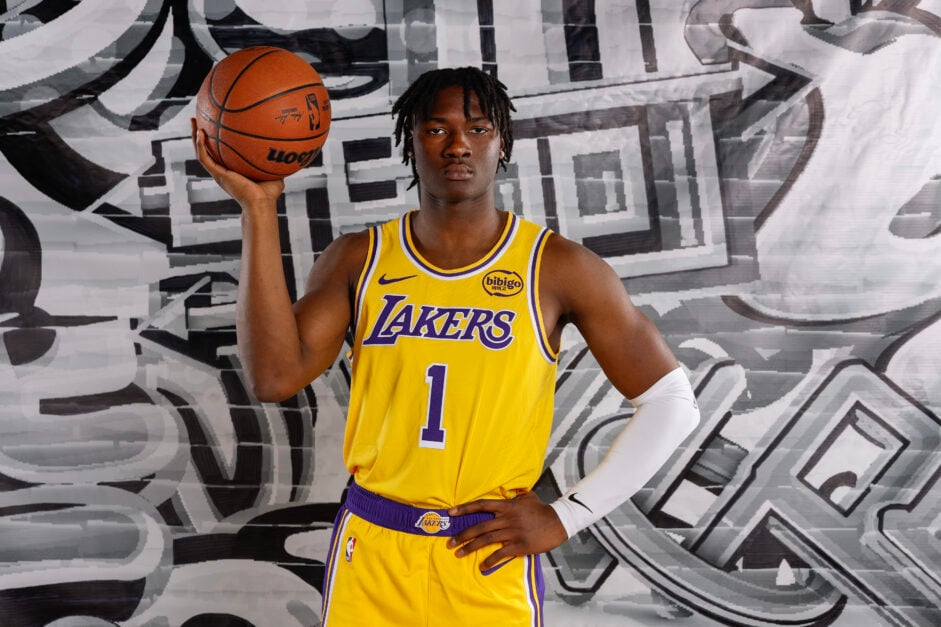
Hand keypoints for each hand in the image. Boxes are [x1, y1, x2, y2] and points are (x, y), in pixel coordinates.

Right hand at [190, 118, 283, 209]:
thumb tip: (286, 148)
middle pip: (208, 148)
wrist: (261, 204)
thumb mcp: (274, 171)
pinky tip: (200, 133)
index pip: (222, 151)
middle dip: (202, 134)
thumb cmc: (269, 194)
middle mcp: (223, 170)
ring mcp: (219, 172)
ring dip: (195, 136)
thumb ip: (275, 159)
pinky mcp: (218, 175)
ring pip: (201, 152)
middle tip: (198, 119)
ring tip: (192, 120)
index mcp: (233, 170)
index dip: (217, 139)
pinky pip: (204, 158)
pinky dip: (200, 145)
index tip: (217, 125)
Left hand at [446, 491, 567, 570]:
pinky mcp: (519, 545)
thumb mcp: (528, 497)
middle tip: (450, 542)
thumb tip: (510, 490)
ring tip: (459, 553)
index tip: (451, 513)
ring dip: (470, 547)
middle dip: (463, 534)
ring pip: (486, 539)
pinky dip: (490, 560)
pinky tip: (482, 566)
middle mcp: (507, 518)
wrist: (558, 523)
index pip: (481, 505)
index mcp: (507, 506)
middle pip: (480, 526)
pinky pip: (501, 553)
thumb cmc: (542, 510)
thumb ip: (516, 494)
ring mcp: (512, 532)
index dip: (465, 508)